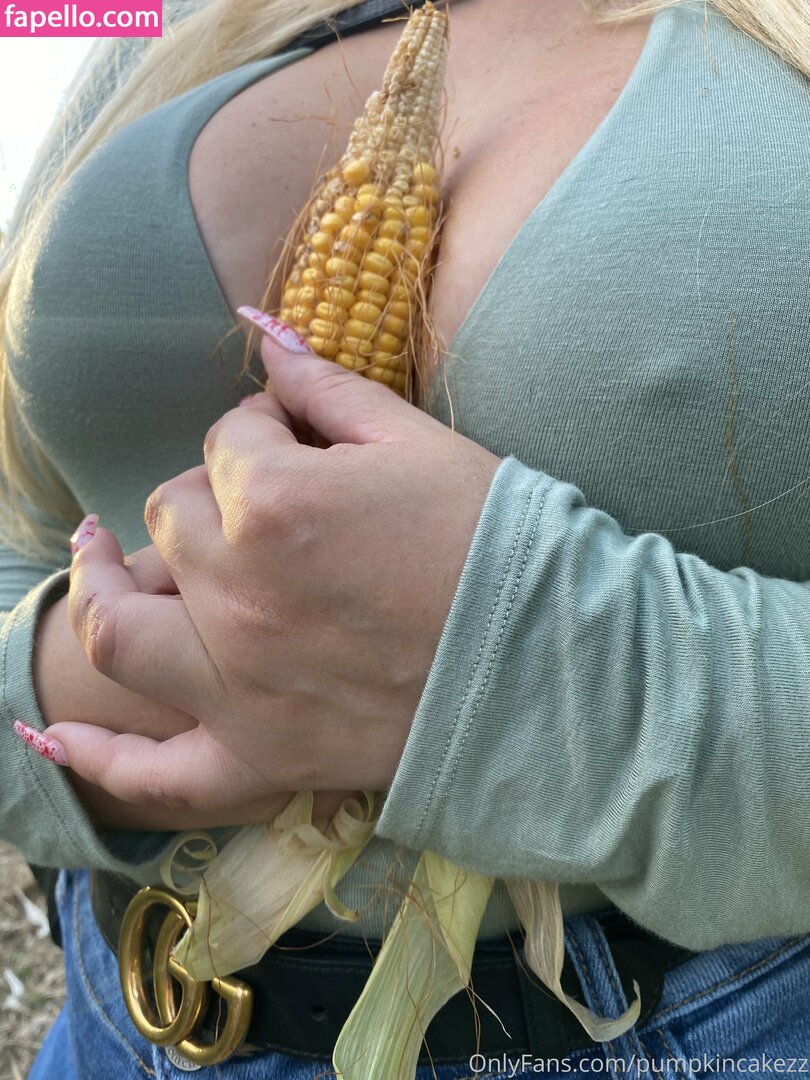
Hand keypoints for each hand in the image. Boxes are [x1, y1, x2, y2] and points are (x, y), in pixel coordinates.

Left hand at [48, 331, 501, 812]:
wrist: (552, 659)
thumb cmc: (494, 540)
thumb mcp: (418, 442)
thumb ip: (326, 385)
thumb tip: (262, 333)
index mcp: (273, 503)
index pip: (228, 441)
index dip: (264, 434)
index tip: (301, 445)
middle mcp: (235, 592)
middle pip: (171, 522)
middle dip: (206, 499)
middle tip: (252, 506)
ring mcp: (236, 683)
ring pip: (119, 625)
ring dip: (100, 586)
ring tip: (100, 561)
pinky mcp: (258, 758)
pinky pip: (154, 773)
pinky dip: (95, 755)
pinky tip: (45, 732)